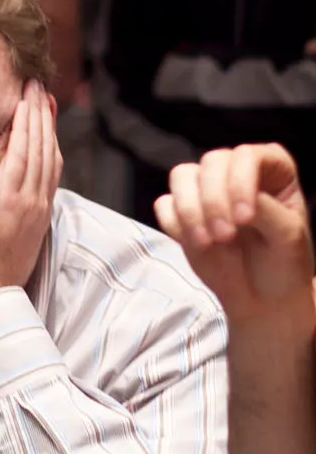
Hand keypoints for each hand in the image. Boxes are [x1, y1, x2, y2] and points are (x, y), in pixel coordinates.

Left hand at [0, 81, 60, 308]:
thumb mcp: (4, 244)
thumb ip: (7, 222)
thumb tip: (1, 209)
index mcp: (38, 215)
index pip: (49, 167)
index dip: (48, 138)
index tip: (43, 115)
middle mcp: (38, 204)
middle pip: (49, 151)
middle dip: (45, 118)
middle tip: (40, 89)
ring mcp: (27, 201)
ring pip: (39, 148)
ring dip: (36, 115)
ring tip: (32, 87)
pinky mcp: (9, 201)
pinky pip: (22, 157)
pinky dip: (25, 130)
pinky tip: (22, 108)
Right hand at [154, 145, 313, 325]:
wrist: (262, 297)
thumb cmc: (283, 263)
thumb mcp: (288, 237)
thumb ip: (266, 211)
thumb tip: (234, 200)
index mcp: (272, 168)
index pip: (247, 156)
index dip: (240, 183)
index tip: (244, 220)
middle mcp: (236, 171)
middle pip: (211, 162)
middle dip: (213, 201)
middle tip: (224, 237)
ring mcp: (207, 190)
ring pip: (182, 176)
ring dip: (190, 210)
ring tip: (206, 242)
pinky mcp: (182, 213)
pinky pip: (165, 205)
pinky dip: (175, 224)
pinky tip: (196, 244)